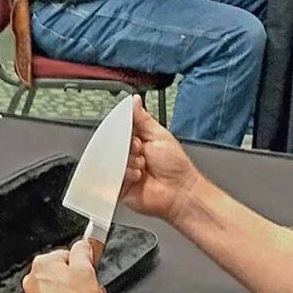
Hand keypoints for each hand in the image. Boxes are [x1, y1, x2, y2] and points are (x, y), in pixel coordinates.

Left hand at [22, 240, 105, 292]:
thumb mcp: (86, 267)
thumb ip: (84, 250)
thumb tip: (83, 245)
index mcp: (42, 264)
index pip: (65, 256)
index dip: (82, 264)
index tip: (89, 270)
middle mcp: (32, 281)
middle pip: (60, 275)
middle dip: (76, 281)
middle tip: (88, 289)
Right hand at [120, 96, 201, 222]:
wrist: (179, 191)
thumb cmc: (175, 166)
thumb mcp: (159, 135)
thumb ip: (142, 118)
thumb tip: (133, 100)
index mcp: (137, 141)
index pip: (121, 128)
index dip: (124, 129)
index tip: (132, 133)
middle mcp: (129, 155)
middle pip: (115, 143)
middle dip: (128, 145)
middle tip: (140, 148)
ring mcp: (123, 171)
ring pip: (113, 159)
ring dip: (130, 160)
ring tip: (143, 165)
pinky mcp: (119, 186)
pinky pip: (112, 176)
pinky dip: (127, 173)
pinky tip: (138, 175)